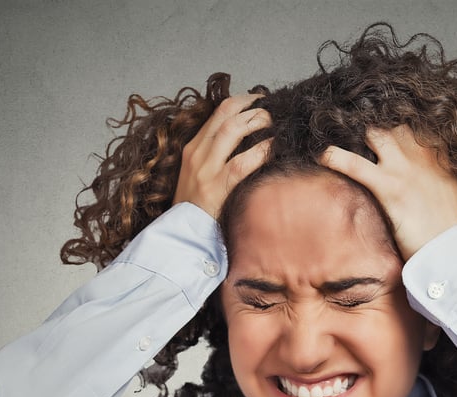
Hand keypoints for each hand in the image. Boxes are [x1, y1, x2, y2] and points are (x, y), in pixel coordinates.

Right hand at [173, 93, 271, 217]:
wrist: (182, 236)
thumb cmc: (195, 208)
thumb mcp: (196, 174)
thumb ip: (215, 156)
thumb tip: (244, 141)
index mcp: (192, 148)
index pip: (218, 112)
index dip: (242, 101)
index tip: (259, 101)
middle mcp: (197, 154)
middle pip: (227, 115)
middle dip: (253, 107)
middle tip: (271, 110)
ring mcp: (206, 170)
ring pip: (232, 130)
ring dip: (257, 122)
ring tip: (274, 124)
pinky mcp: (216, 188)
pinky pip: (243, 162)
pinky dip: (261, 151)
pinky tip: (274, 147)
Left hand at [320, 125, 456, 259]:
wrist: (455, 249)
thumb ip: (448, 183)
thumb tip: (442, 187)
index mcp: (441, 159)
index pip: (418, 132)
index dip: (401, 134)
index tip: (391, 138)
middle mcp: (422, 157)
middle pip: (396, 127)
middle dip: (380, 131)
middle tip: (366, 142)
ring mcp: (403, 170)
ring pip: (376, 135)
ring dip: (360, 138)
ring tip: (344, 141)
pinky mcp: (388, 187)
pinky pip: (354, 164)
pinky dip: (335, 157)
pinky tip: (324, 156)